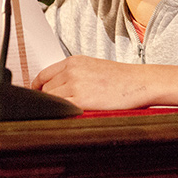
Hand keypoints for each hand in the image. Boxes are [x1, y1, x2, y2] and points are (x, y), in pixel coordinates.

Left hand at [32, 56, 150, 110]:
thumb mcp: (92, 67)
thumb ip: (73, 74)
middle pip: (46, 89)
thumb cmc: (121, 78)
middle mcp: (72, 71)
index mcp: (73, 61)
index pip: (43, 75)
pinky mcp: (82, 100)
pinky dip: (62, 113)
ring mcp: (75, 85)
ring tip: (67, 113)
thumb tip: (57, 88)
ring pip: (52, 100)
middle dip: (48, 100)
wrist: (139, 82)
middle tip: (56, 109)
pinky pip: (62, 109)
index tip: (38, 96)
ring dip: (56, 108)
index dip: (38, 88)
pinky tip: (70, 116)